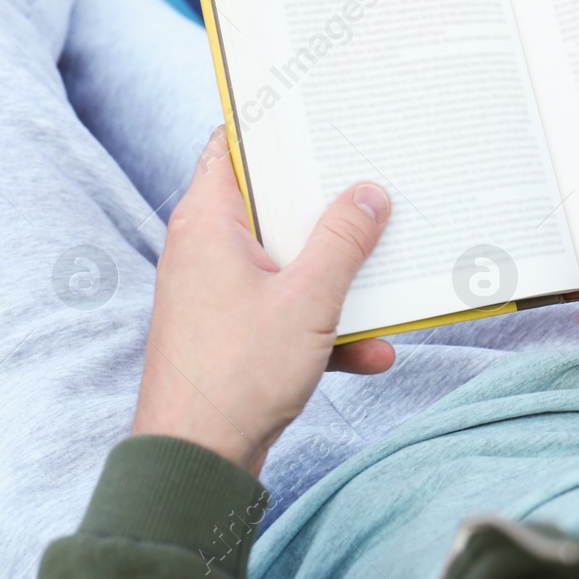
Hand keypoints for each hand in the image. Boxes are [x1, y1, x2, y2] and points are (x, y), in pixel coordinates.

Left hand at [132, 127, 393, 473]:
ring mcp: (215, 292)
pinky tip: (371, 352)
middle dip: (324, 209)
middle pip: (271, 206)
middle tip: (370, 192)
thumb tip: (369, 195)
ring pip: (284, 264)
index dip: (272, 129)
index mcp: (208, 222)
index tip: (316, 117)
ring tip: (383, 283)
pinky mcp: (230, 332)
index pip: (230, 146)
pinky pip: (283, 312)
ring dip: (334, 280)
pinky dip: (322, 328)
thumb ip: (343, 242)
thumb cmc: (236, 375)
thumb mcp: (308, 300)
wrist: (196, 461)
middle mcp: (204, 249)